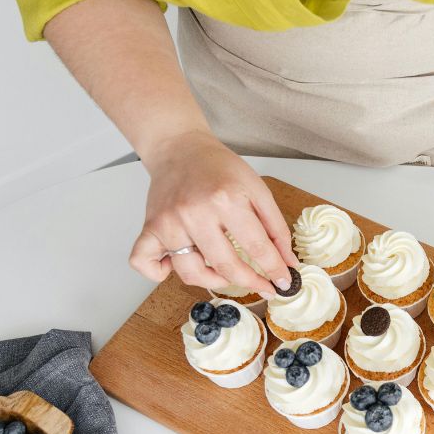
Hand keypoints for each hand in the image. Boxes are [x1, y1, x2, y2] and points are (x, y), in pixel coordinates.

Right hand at [130, 130, 296, 295]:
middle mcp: (194, 212)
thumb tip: (288, 262)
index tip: (282, 283)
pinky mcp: (150, 228)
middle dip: (251, 282)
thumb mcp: (257, 189)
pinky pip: (146, 264)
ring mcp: (169, 222)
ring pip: (191, 273)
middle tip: (262, 286)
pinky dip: (159, 273)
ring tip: (225, 274)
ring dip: (213, 282)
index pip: (256, 248)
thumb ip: (275, 227)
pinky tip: (175, 266)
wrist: (180, 148)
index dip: (274, 270)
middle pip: (226, 266)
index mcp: (226, 199)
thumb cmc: (218, 168)